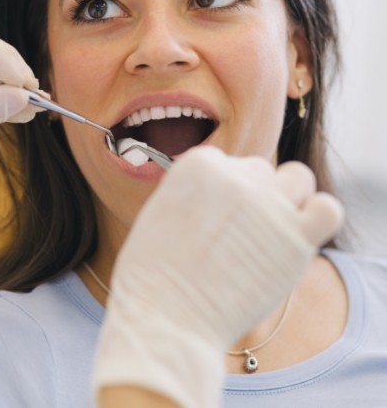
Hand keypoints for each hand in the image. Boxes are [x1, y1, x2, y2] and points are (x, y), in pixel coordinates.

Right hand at [93, 146, 343, 407]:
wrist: (166, 319)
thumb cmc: (153, 275)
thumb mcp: (160, 211)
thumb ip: (195, 192)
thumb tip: (221, 195)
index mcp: (200, 163)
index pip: (228, 163)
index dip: (223, 194)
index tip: (214, 221)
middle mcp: (237, 176)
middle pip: (260, 172)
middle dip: (252, 198)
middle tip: (238, 236)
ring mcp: (269, 205)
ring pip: (299, 178)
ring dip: (289, 198)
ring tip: (272, 232)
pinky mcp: (297, 238)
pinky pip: (328, 210)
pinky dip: (319, 217)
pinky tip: (299, 237)